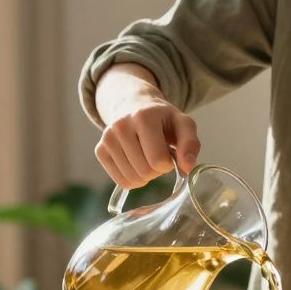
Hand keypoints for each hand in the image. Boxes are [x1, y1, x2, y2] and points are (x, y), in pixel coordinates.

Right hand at [94, 68, 199, 188]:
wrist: (136, 108)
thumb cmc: (163, 121)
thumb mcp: (183, 125)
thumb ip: (190, 145)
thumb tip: (187, 168)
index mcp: (143, 117)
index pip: (158, 160)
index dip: (168, 164)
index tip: (168, 153)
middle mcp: (121, 125)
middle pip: (145, 172)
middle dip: (157, 170)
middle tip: (157, 155)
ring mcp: (107, 138)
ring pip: (132, 179)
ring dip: (145, 176)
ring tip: (146, 157)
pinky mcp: (100, 150)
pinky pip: (121, 181)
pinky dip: (133, 179)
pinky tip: (136, 163)